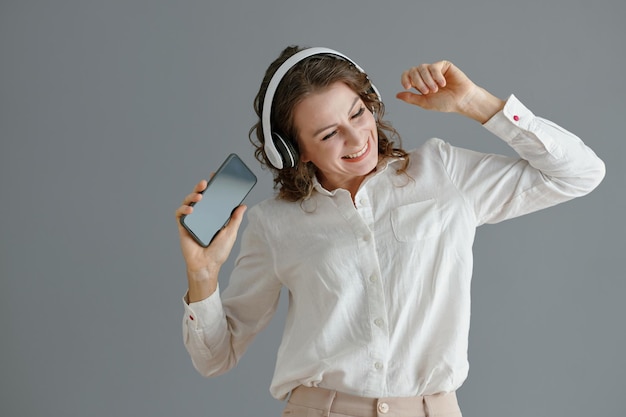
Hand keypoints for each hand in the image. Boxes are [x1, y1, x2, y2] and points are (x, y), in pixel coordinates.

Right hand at [175, 179, 246, 300]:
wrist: (207, 265)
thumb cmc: (219, 251)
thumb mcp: (230, 233)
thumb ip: (235, 219)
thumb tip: (243, 205)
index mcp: (213, 215)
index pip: (212, 197)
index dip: (213, 186)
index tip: (215, 175)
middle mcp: (202, 215)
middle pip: (200, 196)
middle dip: (201, 187)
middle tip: (206, 182)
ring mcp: (192, 220)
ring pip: (189, 202)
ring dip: (192, 196)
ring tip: (200, 195)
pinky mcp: (183, 226)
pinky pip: (180, 214)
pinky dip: (184, 209)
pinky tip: (191, 209)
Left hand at [396, 60, 503, 122]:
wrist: (461, 100)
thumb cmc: (445, 102)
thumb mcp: (425, 102)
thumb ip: (411, 98)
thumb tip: (397, 95)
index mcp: (419, 83)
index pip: (407, 75)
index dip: (405, 79)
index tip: (407, 86)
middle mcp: (425, 75)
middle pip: (413, 71)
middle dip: (418, 82)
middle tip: (426, 92)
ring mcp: (434, 69)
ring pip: (422, 68)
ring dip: (427, 80)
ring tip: (435, 89)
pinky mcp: (443, 65)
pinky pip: (434, 67)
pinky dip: (436, 76)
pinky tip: (443, 83)